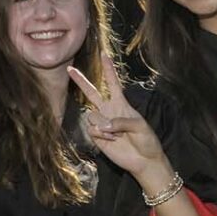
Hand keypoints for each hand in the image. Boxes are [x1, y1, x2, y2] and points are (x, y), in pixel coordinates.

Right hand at [70, 63, 167, 186]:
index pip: (113, 83)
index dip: (108, 69)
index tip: (104, 55)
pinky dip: (100, 134)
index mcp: (121, 103)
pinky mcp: (96, 136)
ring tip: (116, 135)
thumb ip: (122, 121)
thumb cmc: (146, 140)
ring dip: (103, 125)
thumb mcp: (140, 126)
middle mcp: (109, 110)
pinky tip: (111, 140)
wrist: (143, 160)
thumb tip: (104, 125)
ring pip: (92, 114)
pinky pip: (91, 128)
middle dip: (80, 81)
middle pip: (91, 92)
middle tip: (69, 69)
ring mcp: (102, 123)